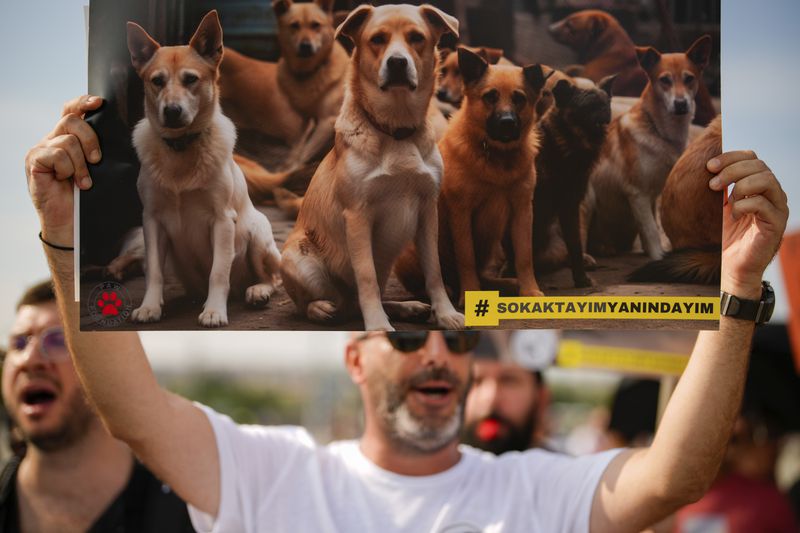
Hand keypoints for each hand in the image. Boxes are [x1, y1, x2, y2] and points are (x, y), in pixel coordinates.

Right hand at [25, 95, 102, 244]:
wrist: (69, 223)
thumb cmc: (85, 196)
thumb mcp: (95, 169)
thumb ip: (97, 150)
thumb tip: (117, 132)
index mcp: (66, 137)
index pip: (71, 110)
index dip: (83, 102)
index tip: (99, 103)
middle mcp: (51, 139)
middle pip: (72, 120)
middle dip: (91, 139)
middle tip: (97, 160)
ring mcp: (40, 150)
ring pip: (67, 140)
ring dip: (80, 163)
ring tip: (83, 181)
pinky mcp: (34, 162)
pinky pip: (56, 154)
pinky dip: (67, 169)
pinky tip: (68, 182)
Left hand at [708, 151, 788, 297]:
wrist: (732, 265)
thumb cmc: (727, 235)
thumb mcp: (720, 205)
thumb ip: (721, 186)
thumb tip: (711, 164)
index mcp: (760, 185)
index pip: (752, 158)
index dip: (731, 157)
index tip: (709, 166)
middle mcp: (773, 193)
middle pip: (759, 165)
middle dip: (731, 170)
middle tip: (712, 184)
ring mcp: (777, 207)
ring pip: (766, 179)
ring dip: (740, 186)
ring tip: (726, 201)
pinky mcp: (776, 223)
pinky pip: (762, 203)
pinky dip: (743, 206)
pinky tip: (733, 216)